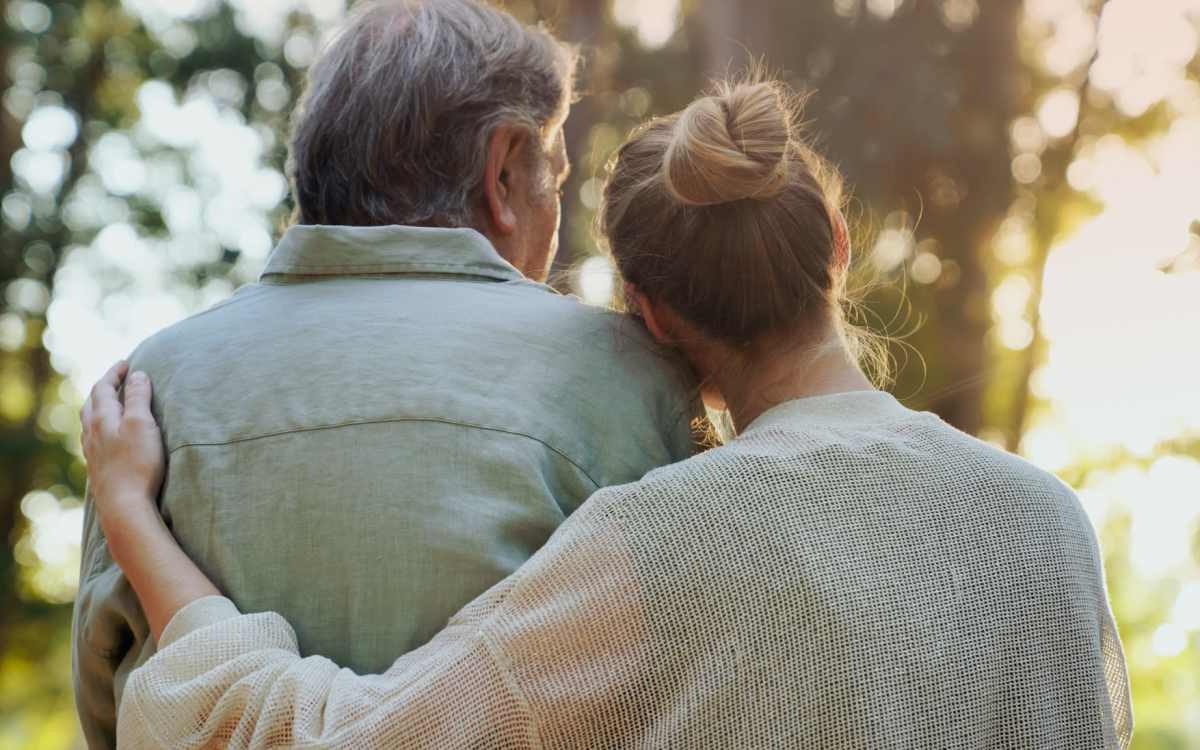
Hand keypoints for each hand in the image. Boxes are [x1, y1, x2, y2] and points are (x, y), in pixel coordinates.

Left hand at [80, 361, 165, 538]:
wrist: (124, 505)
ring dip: (99, 408)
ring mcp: (92, 452)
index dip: (114, 373)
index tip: (126, 363)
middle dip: (104, 387)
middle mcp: (92, 433)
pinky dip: (99, 428)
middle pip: (92, 403)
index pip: (103, 387)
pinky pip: (93, 439)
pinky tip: (106, 437)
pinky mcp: (98, 468)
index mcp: (102, 418)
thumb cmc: (137, 463)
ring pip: (89, 422)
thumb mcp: (142, 424)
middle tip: (117, 379)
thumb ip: (139, 397)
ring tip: (109, 404)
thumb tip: (137, 375)